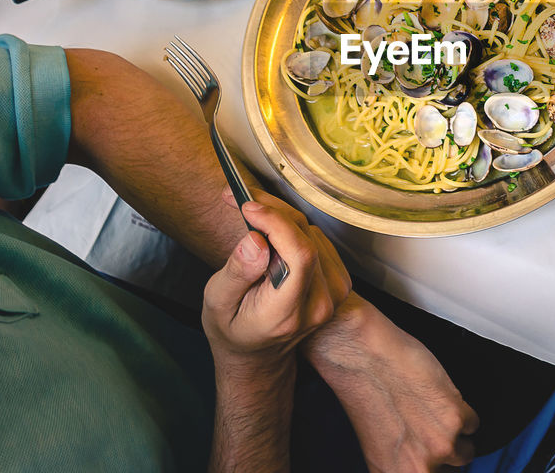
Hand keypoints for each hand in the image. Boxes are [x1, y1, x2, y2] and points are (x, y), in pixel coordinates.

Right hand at [202, 195, 350, 364]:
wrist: (257, 354)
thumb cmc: (232, 328)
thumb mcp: (218, 304)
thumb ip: (237, 273)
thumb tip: (256, 240)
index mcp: (288, 313)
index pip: (300, 256)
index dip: (277, 223)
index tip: (247, 207)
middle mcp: (319, 304)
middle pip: (307, 239)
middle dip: (273, 212)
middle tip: (241, 199)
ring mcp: (333, 294)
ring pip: (313, 234)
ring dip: (282, 217)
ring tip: (252, 213)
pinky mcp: (337, 281)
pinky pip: (318, 240)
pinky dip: (294, 227)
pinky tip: (270, 228)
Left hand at [304, 295, 478, 471]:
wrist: (365, 357)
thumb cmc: (364, 392)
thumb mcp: (378, 444)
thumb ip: (402, 463)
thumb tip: (422, 465)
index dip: (435, 468)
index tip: (437, 461)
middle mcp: (418, 469)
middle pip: (452, 471)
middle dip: (445, 451)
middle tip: (428, 429)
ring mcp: (439, 446)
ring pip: (465, 451)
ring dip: (455, 431)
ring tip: (433, 411)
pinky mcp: (455, 418)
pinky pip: (473, 423)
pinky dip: (462, 409)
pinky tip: (439, 397)